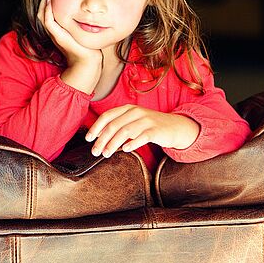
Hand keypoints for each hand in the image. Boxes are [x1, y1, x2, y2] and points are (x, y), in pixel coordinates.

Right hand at [37, 0, 102, 92]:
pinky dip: (47, 11)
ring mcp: (55, 35)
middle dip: (42, 0)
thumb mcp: (80, 31)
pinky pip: (47, 22)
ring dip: (42, 3)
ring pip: (41, 16)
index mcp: (57, 31)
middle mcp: (54, 32)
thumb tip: (85, 10)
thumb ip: (78, 22)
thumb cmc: (87, 47)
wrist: (88, 62)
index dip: (45, 2)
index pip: (45, 13)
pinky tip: (49, 2)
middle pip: (40, 13)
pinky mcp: (58, 37)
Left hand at [85, 105, 199, 157]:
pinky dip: (132, 143)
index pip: (107, 116)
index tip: (88, 139)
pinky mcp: (156, 130)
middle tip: (95, 151)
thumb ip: (118, 125)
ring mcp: (146, 120)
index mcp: (128, 108)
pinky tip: (125, 150)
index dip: (96, 127)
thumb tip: (99, 136)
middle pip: (113, 125)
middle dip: (101, 139)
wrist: (175, 126)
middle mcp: (136, 112)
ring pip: (125, 131)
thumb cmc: (150, 126)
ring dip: (113, 144)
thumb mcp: (133, 121)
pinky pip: (142, 137)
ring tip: (106, 154)